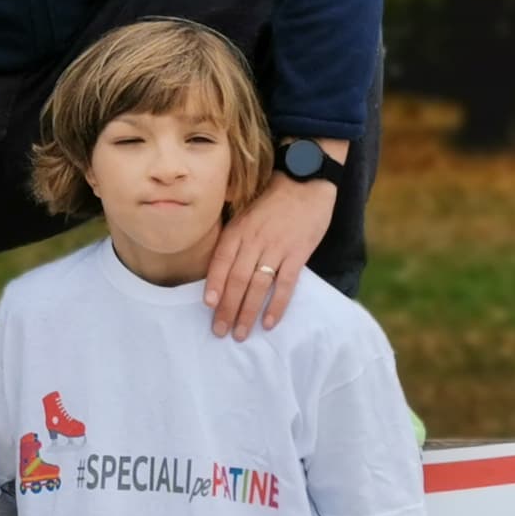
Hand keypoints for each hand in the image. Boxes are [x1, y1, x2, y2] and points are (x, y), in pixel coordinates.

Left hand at [203, 166, 340, 336]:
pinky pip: (285, 285)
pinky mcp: (298, 253)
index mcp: (238, 229)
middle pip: (236, 279)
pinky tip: (269, 323)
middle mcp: (254, 240)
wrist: (306, 181)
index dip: (214, 285)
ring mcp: (277, 247)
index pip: (221, 261)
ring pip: (257, 286)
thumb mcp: (245, 214)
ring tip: (241, 334)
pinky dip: (276, 305)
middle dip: (227, 308)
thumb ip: (234, 239)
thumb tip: (220, 270)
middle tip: (220, 331)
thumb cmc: (272, 200)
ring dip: (247, 312)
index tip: (208, 306)